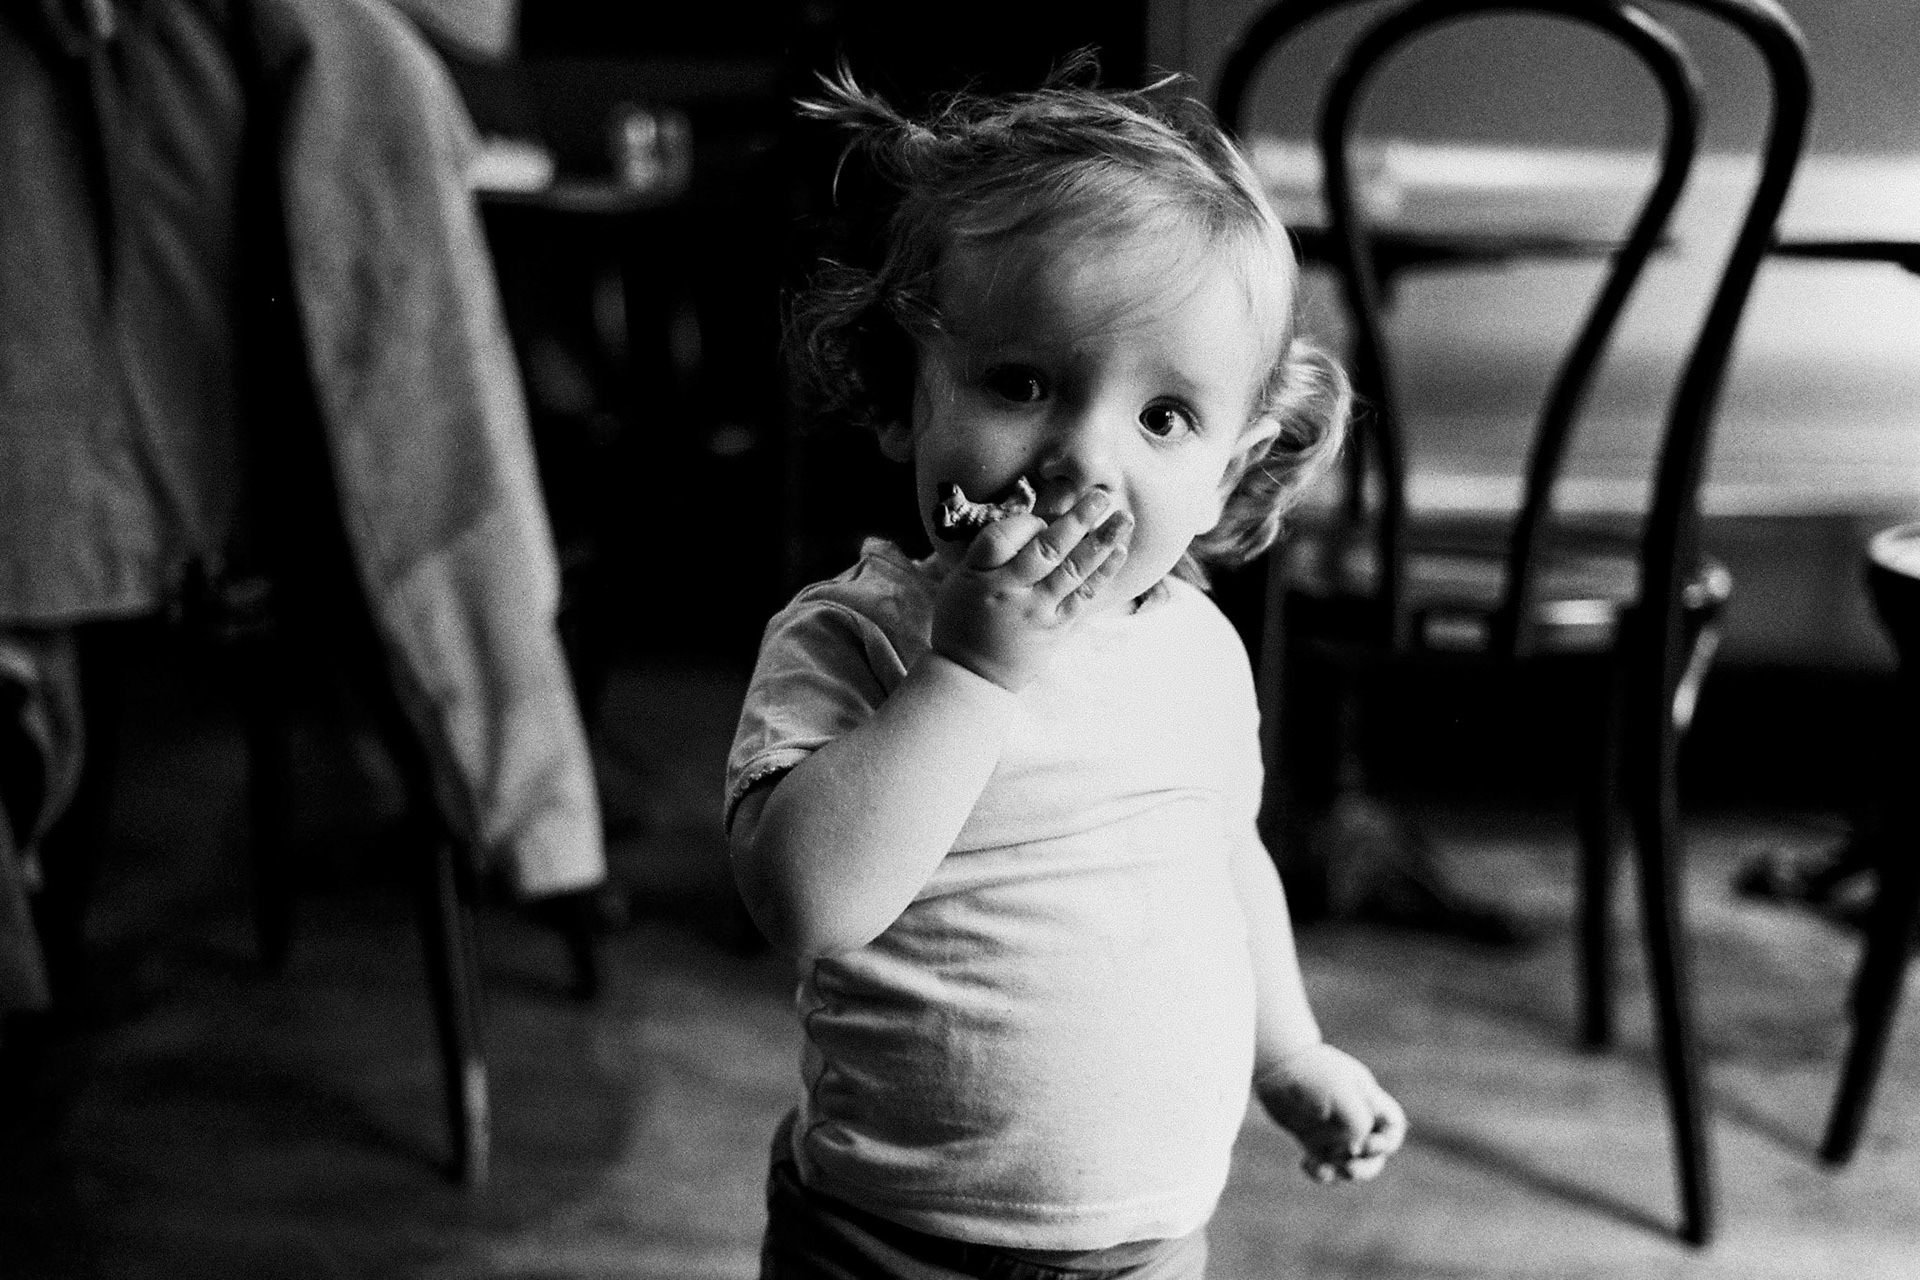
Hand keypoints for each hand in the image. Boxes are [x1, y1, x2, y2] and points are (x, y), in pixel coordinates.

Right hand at [930, 487, 1132, 691]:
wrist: (972, 676)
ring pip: (1073, 571)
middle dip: (1078, 519)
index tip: (1041, 517)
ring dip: (1102, 542)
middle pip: (1048, 549)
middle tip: (1102, 495)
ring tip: (1124, 518)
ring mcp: (1038, 612)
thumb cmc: (963, 619)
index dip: (1027, 521)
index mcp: (981, 577)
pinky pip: (1084, 595)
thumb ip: (991, 551)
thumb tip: (1032, 520)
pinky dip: (1103, 571)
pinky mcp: (1057, 628)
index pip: (1004, 537)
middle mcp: (1012, 593)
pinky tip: (1119, 551)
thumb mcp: (959, 581)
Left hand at [1256, 1043, 1406, 1183]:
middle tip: (1349, 1169)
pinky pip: (1323, 1163)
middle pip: (1374, 1152)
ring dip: (1342, 1172)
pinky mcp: (1311, 1137)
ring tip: (1325, 1168)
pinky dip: (1320, 1170)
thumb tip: (1356, 1150)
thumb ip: (1358, 1121)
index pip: (1392, 1125)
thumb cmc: (1309, 1072)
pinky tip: (1305, 1164)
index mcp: (1367, 1099)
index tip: (1369, 1142)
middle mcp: (1353, 1116)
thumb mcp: (1341, 1092)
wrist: (1273, 1064)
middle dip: (1367, 1166)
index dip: (1388, 1142)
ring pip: (1349, 1162)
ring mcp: (1332, 1128)